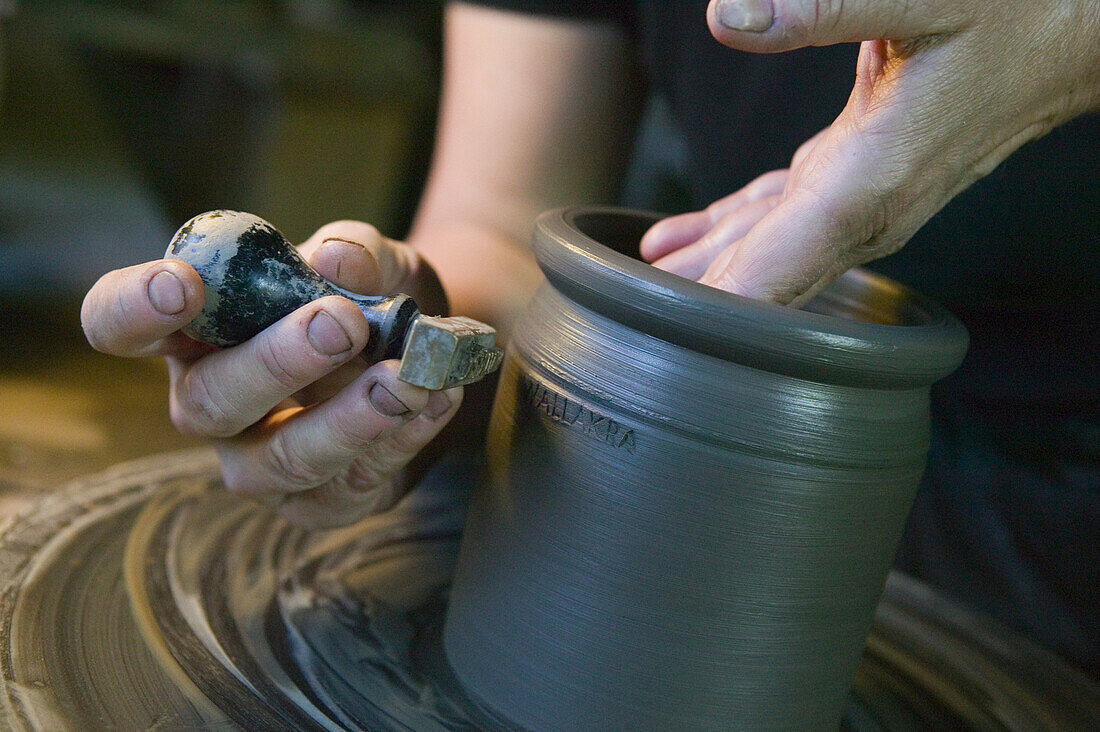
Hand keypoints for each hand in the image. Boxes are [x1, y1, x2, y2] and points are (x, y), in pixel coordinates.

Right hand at [81, 221, 461, 528]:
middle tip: (341, 322)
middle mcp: (212, 404)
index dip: (133, 309)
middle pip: (209, 403)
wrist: (432, 350)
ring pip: (282, 462)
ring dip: (347, 420)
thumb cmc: (372, 295)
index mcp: (193, 333)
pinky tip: (436, 399)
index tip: (181, 285)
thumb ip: (354, 252)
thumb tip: (338, 260)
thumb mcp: (370, 259)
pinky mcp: (324, 502)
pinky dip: (401, 440)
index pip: (119, 325)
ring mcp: (262, 463)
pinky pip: (352, 485)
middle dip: (276, 363)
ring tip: (404, 379)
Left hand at [642, 0, 1099, 305]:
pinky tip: (696, 239)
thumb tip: (726, 16)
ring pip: (771, 254)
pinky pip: (786, 222)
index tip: (665, 344)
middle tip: (630, 320)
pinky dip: (737, 233)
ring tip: (645, 283)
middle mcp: (866, 209)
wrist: (1078, 29)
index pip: (776, 274)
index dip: (717, 315)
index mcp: (871, 182)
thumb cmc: (1021, 10)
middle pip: (763, 280)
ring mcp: (865, 198)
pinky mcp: (862, 176)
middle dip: (699, 307)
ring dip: (711, 273)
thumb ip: (823, 4)